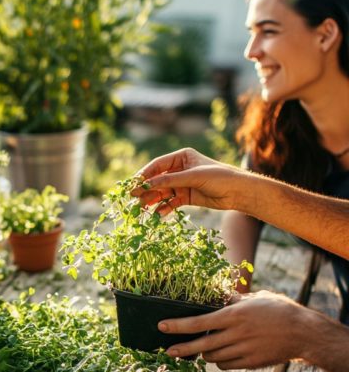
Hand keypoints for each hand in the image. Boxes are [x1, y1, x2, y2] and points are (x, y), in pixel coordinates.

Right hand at [130, 148, 247, 214]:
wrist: (239, 192)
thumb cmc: (219, 177)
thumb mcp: (193, 177)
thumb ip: (169, 181)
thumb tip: (146, 185)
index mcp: (181, 157)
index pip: (157, 165)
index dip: (144, 174)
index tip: (132, 184)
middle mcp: (180, 169)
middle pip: (157, 180)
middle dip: (146, 189)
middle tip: (133, 198)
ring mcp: (182, 184)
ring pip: (162, 192)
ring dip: (152, 200)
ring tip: (141, 208)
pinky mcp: (185, 197)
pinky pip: (170, 202)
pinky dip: (164, 208)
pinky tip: (158, 214)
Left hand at [157, 291, 311, 368]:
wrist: (304, 333)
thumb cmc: (279, 310)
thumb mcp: (255, 299)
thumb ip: (234, 300)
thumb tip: (218, 297)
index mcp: (234, 316)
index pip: (198, 323)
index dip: (177, 326)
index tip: (161, 326)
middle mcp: (235, 334)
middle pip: (200, 346)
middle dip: (181, 349)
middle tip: (168, 350)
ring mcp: (243, 350)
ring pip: (212, 357)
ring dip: (204, 354)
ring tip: (202, 348)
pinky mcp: (251, 363)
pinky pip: (226, 365)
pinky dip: (220, 361)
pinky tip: (221, 355)